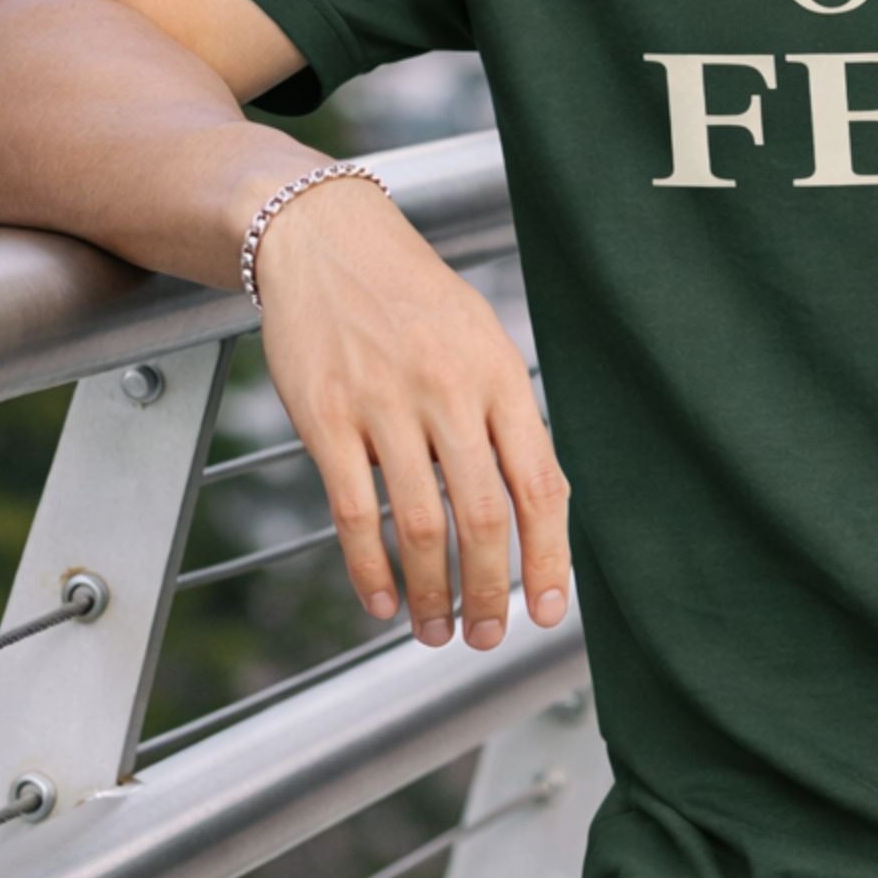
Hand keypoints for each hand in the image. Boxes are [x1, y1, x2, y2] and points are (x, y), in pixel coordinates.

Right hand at [251, 177, 572, 650]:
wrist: (328, 241)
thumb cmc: (413, 298)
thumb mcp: (480, 340)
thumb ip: (504, 415)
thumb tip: (537, 503)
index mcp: (499, 373)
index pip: (539, 481)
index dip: (548, 555)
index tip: (550, 607)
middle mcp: (450, 390)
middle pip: (484, 514)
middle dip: (490, 591)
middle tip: (489, 635)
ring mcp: (385, 404)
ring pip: (421, 524)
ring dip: (432, 593)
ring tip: (436, 631)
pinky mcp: (327, 417)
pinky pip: (354, 511)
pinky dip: (371, 568)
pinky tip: (382, 600)